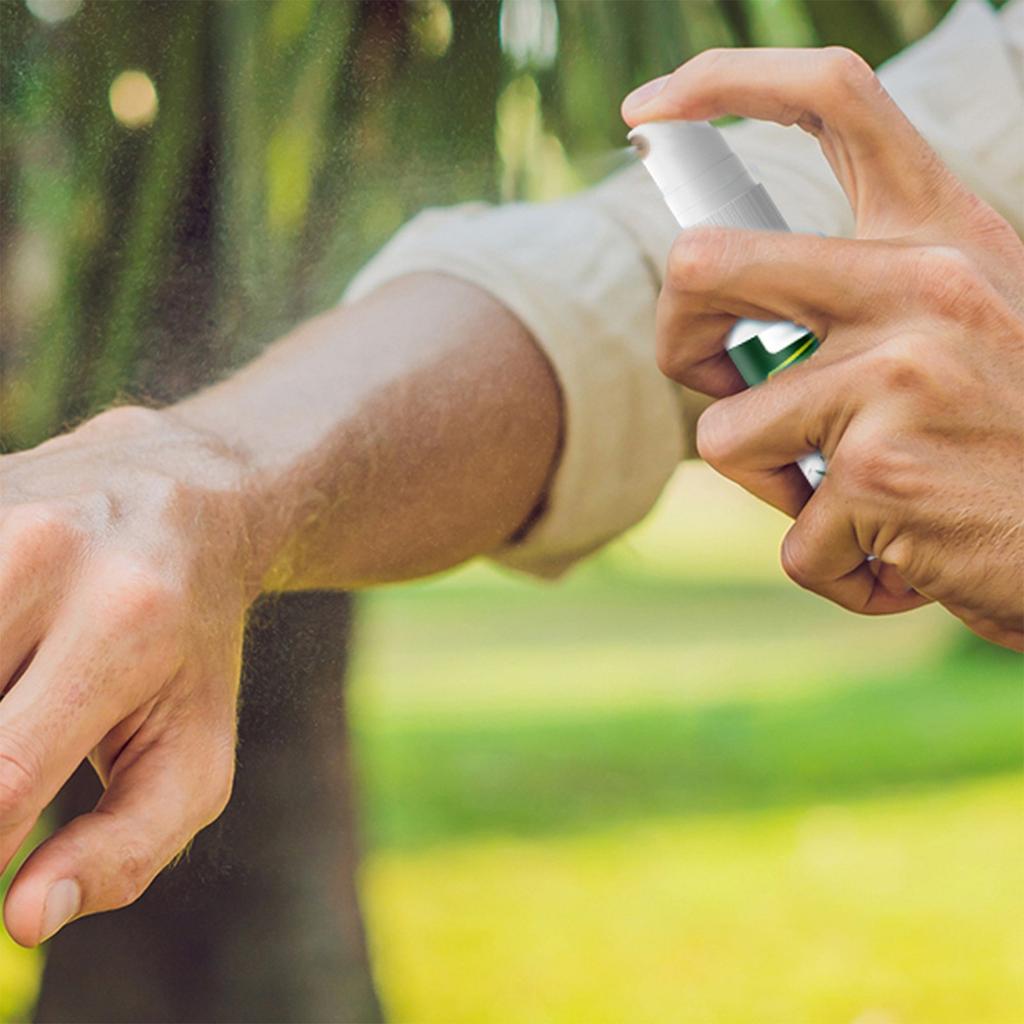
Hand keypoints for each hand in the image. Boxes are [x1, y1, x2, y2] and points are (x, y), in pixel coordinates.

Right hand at [0, 406, 253, 944]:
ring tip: (32, 710)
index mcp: (124, 626)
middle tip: (31, 770)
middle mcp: (43, 555)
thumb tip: (25, 916)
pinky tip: (13, 673)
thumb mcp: (197, 749)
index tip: (0, 860)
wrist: (185, 498)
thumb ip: (130, 846)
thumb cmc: (191, 647)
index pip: (4, 778)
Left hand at [622, 48, 1023, 648]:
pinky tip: (904, 558)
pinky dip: (835, 568)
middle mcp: (920, 285)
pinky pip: (792, 542)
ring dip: (773, 487)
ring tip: (860, 500)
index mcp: (942, 234)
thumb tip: (723, 296)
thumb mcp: (979, 320)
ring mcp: (896, 379)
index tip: (646, 111)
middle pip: (702, 265)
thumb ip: (872, 292)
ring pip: (725, 437)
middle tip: (717, 380)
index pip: (831, 99)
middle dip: (679, 340)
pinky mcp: (879, 475)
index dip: (722, 85)